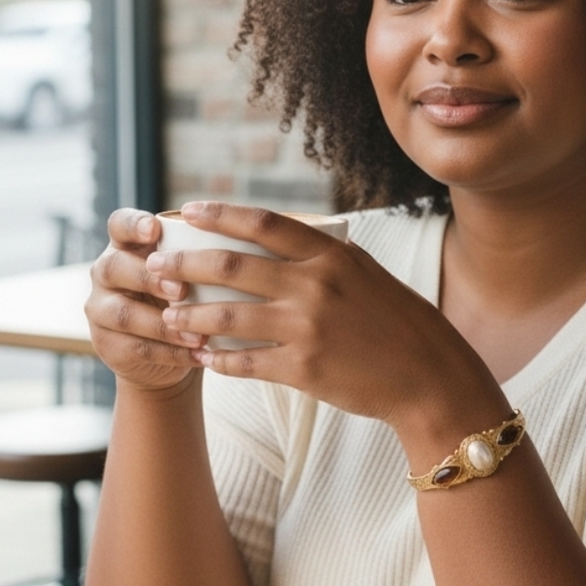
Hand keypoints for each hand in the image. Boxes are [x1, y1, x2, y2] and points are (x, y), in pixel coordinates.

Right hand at [85, 208, 204, 392]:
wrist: (170, 350)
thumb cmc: (189, 296)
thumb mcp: (193, 271)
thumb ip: (203, 255)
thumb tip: (247, 239)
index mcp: (129, 245)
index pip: (120, 224)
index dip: (134, 224)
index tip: (155, 229)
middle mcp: (107, 272)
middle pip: (115, 268)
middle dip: (150, 279)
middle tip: (183, 290)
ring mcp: (101, 309)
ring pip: (124, 314)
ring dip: (164, 326)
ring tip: (199, 335)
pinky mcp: (106, 344)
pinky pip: (135, 348)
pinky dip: (171, 353)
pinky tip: (198, 355)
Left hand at [147, 202, 505, 432]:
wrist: (428, 374)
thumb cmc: (398, 320)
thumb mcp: (366, 273)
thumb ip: (325, 256)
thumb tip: (284, 240)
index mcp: (331, 255)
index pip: (263, 223)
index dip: (220, 214)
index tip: (188, 210)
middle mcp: (316, 285)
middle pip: (232, 265)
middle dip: (186, 263)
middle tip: (157, 267)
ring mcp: (307, 327)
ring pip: (228, 315)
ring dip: (191, 315)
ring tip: (169, 317)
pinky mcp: (303, 368)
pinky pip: (245, 362)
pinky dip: (219, 360)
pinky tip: (205, 359)